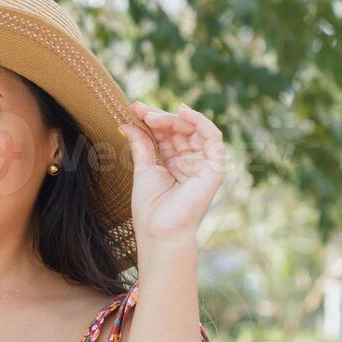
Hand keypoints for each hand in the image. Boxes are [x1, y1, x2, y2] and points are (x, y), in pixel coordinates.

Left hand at [117, 101, 225, 246]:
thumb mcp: (144, 169)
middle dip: (161, 118)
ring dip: (174, 119)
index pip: (168, 134)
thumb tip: (127, 123)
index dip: (153, 120)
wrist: (159, 232)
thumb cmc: (150, 208)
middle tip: (141, 112)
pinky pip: (213, 137)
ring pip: (195, 130)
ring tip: (152, 117)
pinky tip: (182, 113)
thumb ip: (141, 144)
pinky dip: (200, 121)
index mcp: (175, 163)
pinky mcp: (215, 169)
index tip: (135, 109)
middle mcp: (192, 162)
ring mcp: (205, 165)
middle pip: (181, 130)